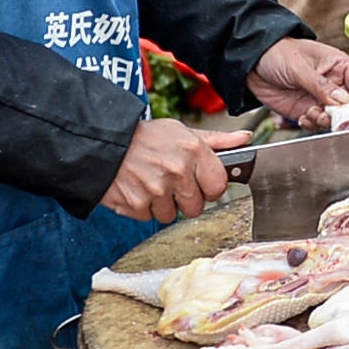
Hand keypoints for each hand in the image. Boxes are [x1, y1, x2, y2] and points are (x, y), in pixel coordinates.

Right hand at [103, 118, 248, 222]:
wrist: (103, 143)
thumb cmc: (145, 137)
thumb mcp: (182, 132)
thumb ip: (216, 140)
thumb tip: (245, 139)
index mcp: (193, 151)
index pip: (219, 187)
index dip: (209, 187)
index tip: (200, 181)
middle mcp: (177, 172)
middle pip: (196, 207)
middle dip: (186, 198)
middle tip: (172, 182)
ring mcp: (156, 191)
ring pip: (172, 215)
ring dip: (164, 204)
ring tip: (152, 183)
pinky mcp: (136, 205)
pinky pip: (149, 217)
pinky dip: (144, 207)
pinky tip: (139, 189)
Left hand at [247, 37, 348, 125]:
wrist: (250, 62)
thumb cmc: (277, 52)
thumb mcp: (300, 67)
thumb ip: (321, 86)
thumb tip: (344, 102)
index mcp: (339, 65)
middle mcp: (333, 83)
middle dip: (341, 116)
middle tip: (329, 118)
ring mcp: (319, 98)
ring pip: (334, 118)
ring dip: (324, 121)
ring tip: (310, 113)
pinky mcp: (306, 109)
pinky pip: (317, 124)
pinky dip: (311, 125)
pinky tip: (302, 117)